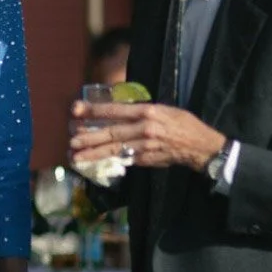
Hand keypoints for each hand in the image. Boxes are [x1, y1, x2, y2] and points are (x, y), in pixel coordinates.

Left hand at [69, 100, 226, 171]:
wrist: (200, 145)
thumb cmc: (182, 123)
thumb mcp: (163, 109)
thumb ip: (141, 110)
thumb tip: (117, 111)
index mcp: (147, 111)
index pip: (115, 110)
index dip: (94, 110)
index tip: (76, 110)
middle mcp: (144, 128)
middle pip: (111, 132)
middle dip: (89, 136)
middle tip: (72, 139)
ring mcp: (145, 146)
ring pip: (114, 149)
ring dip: (94, 153)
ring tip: (76, 155)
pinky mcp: (146, 159)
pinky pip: (124, 160)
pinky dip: (108, 161)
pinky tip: (95, 163)